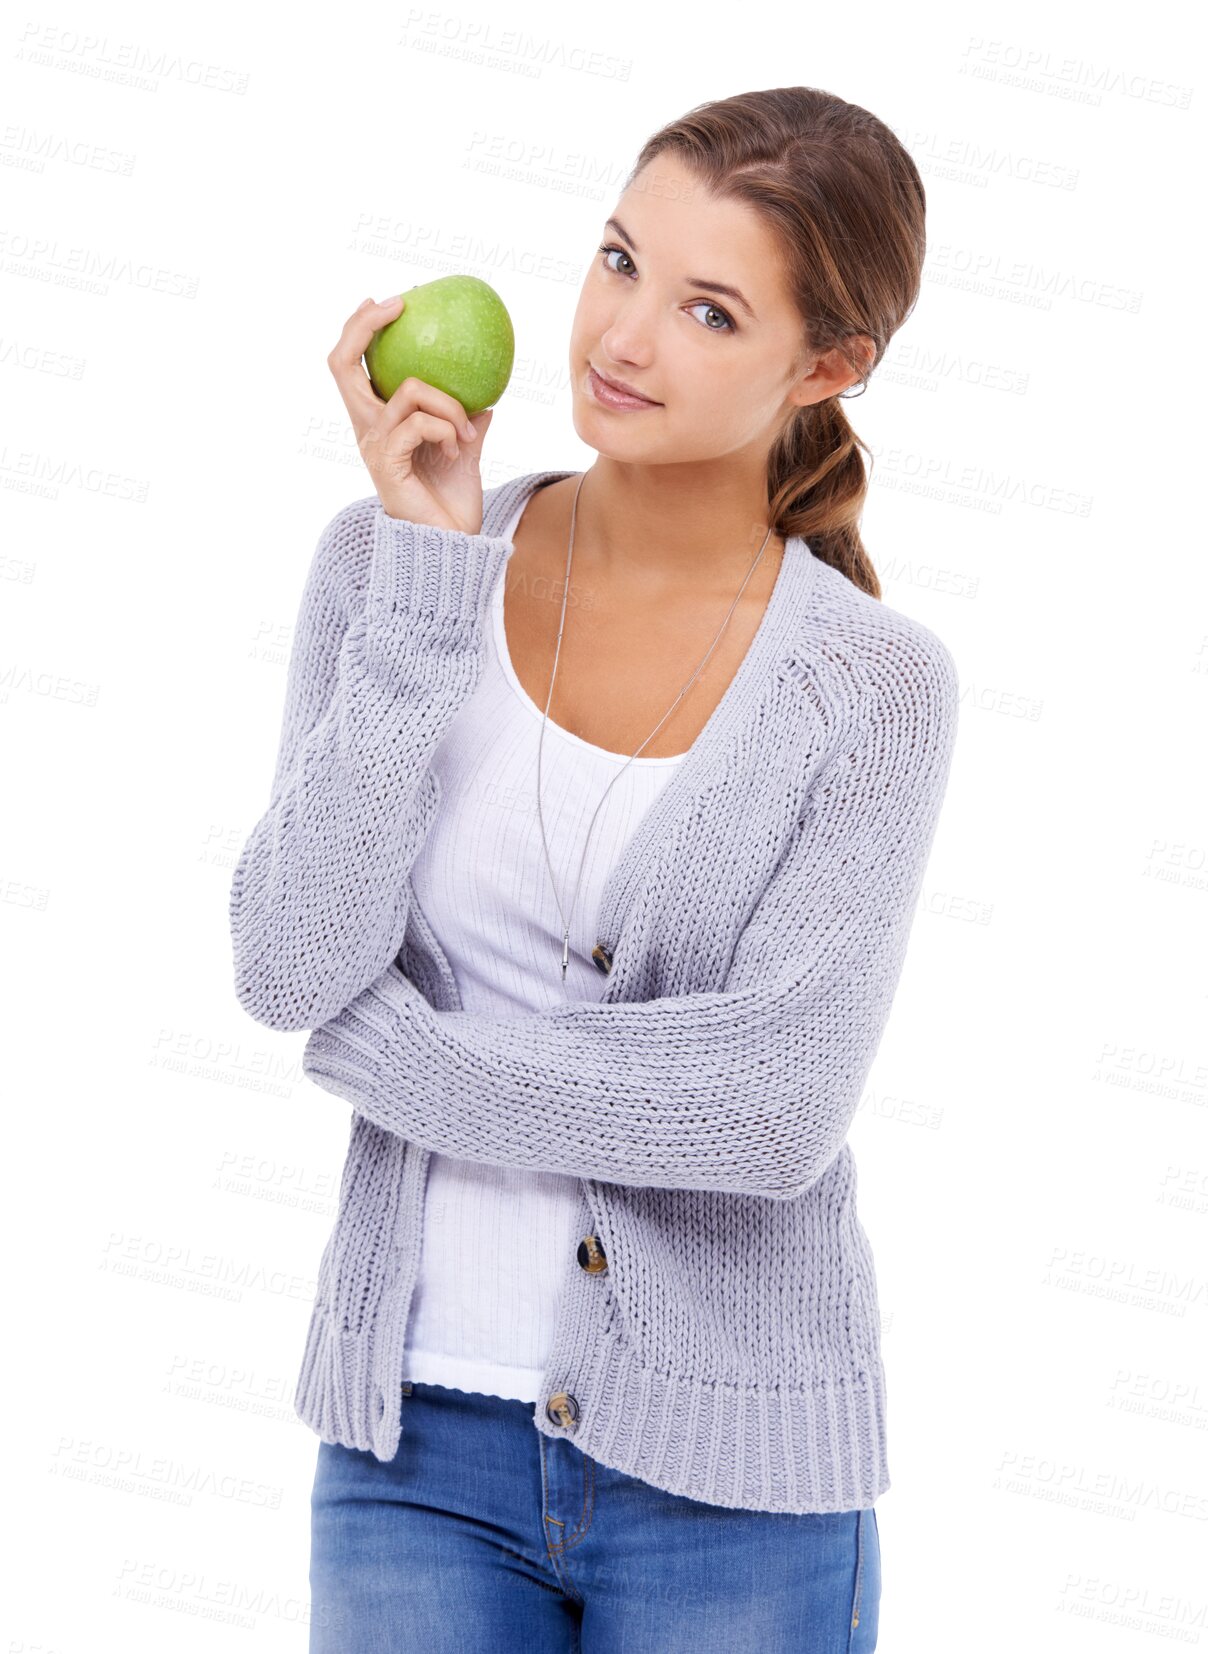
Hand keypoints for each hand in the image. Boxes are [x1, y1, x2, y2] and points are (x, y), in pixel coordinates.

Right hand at [327, 295, 495, 531]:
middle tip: (396, 307)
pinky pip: (419, 423)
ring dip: (448, 404)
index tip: (388, 303)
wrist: (451, 544)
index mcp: (378, 422)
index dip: (360, 329)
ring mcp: (374, 445)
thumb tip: (486, 398)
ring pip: (407, 390)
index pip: (350, 367)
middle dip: (363, 326)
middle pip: (341, 364)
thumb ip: (466, 422)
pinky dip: (447, 429)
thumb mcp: (463, 452)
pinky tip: (460, 448)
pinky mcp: (387, 463)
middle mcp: (367, 429)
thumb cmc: (452, 503)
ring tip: (467, 432)